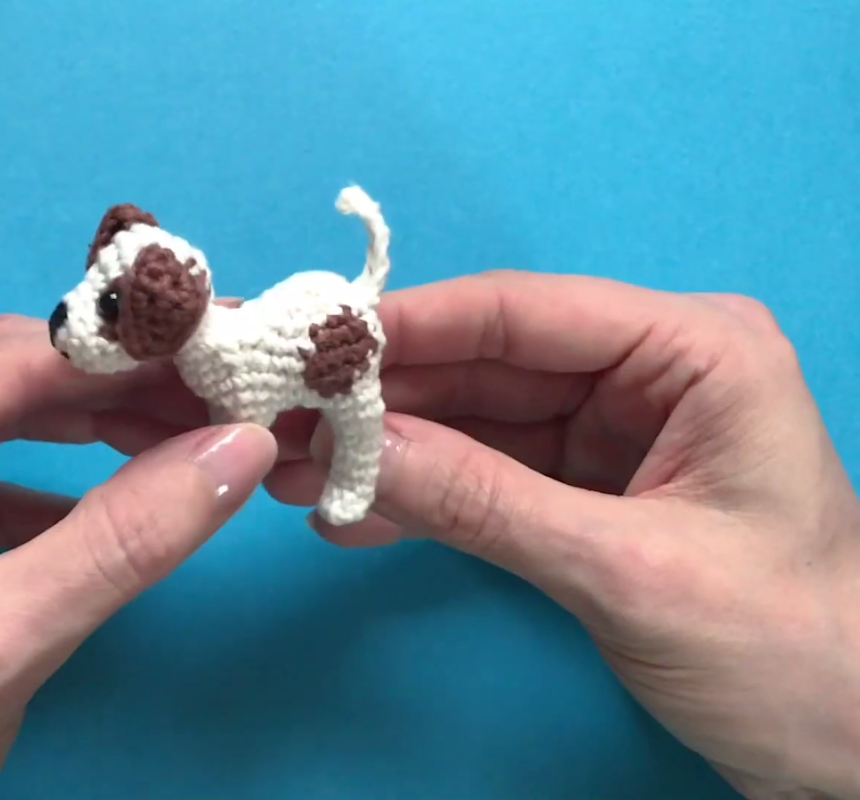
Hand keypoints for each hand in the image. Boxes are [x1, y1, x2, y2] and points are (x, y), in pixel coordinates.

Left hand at [0, 315, 278, 798]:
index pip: (2, 363)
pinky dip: (64, 480)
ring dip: (101, 424)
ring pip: (4, 415)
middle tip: (233, 382)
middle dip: (122, 383)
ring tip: (200, 426)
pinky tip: (128, 490)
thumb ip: (123, 537)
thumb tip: (241, 445)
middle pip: (4, 377)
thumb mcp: (1, 639)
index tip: (232, 338)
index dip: (127, 350)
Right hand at [267, 271, 859, 798]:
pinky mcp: (587, 488)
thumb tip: (351, 451)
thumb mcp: (626, 571)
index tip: (311, 345)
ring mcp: (615, 431)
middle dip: (381, 397)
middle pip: (484, 362)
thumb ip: (484, 503)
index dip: (410, 325)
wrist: (847, 748)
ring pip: (471, 419)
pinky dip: (420, 496)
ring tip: (286, 471)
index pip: (525, 310)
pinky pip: (484, 475)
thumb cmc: (788, 650)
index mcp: (694, 351)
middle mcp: (650, 372)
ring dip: (383, 449)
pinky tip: (345, 516)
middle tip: (276, 416)